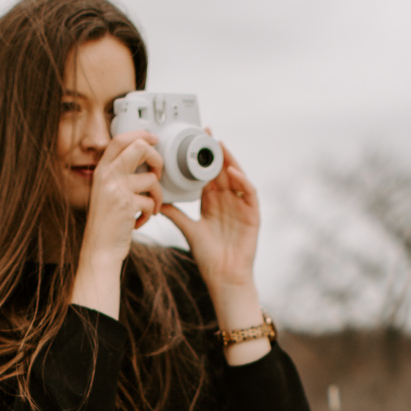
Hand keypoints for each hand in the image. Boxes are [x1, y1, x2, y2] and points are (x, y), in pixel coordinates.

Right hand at [79, 131, 163, 264]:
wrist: (99, 249)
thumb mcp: (105, 193)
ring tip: (150, 208)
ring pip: (152, 179)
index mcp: (102, 170)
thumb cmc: (106, 224)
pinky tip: (140, 220)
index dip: (140, 134)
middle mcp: (107, 176)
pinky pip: (151, 201)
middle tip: (158, 173)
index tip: (153, 138)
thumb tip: (143, 160)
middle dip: (156, 159)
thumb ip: (118, 175)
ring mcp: (116, 189)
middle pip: (139, 147)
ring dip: (157, 197)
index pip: (120, 139)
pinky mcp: (126, 205)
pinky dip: (150, 213)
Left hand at [160, 140, 259, 300]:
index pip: (208, 175)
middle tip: (206, 133)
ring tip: (219, 146)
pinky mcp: (252, 215)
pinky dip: (242, 182)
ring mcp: (241, 207)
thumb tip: (158, 201)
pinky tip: (233, 172)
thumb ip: (176, 214)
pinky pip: (249, 193)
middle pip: (223, 171)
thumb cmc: (208, 257)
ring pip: (237, 177)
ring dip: (230, 161)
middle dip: (216, 152)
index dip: (202, 158)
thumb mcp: (188, 230)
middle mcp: (228, 201)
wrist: (224, 277)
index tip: (194, 141)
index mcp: (212, 203)